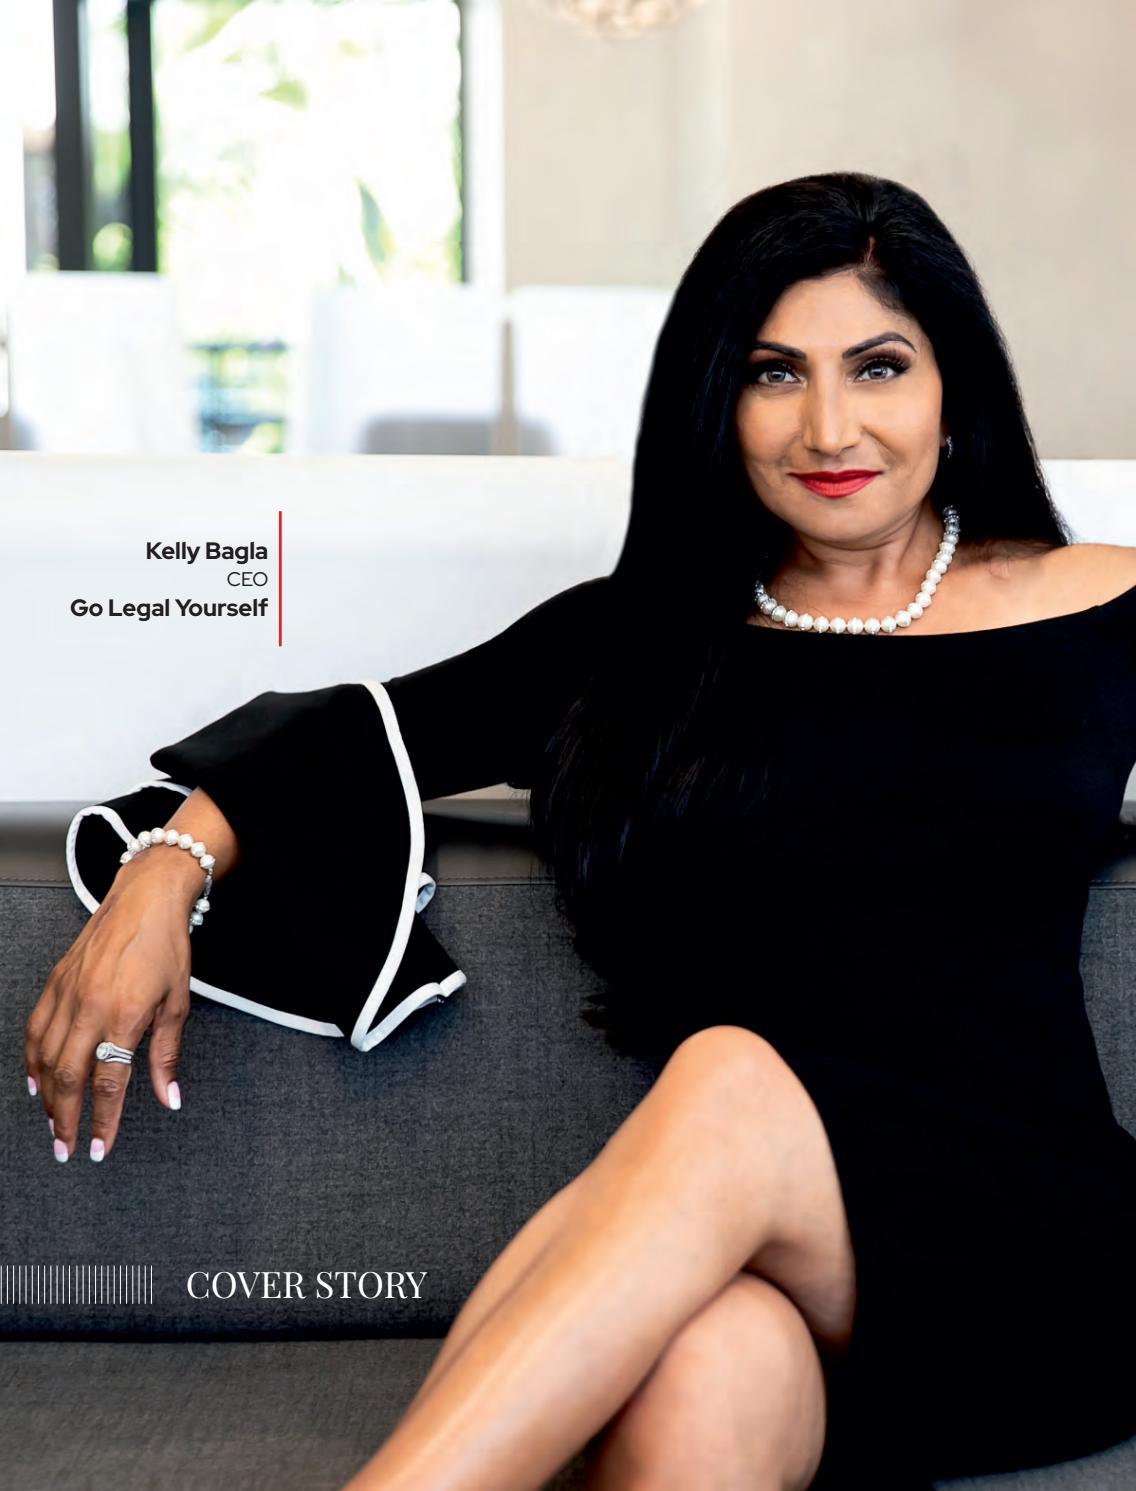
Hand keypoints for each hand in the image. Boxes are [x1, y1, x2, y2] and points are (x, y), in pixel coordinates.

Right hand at [25, 850, 202, 1161]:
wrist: (144, 899)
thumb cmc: (166, 948)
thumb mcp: (178, 1002)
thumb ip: (167, 1055)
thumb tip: (169, 1098)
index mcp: (126, 1014)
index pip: (109, 1082)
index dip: (103, 1121)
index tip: (99, 1149)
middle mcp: (90, 1006)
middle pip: (69, 1077)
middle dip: (66, 1120)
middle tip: (66, 1149)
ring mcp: (68, 994)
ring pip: (46, 1058)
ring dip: (47, 1097)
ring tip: (53, 1125)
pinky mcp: (55, 983)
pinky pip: (35, 1031)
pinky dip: (33, 1062)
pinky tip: (37, 1083)